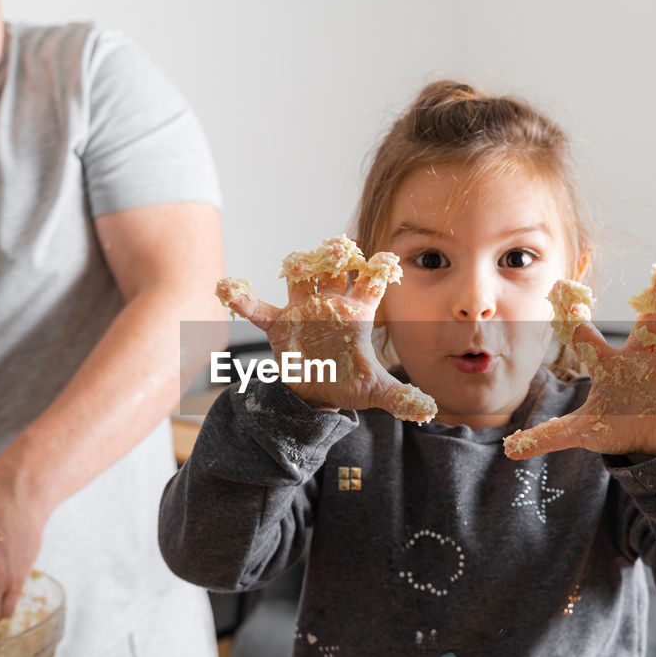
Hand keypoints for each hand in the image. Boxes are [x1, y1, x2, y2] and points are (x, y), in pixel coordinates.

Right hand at [216, 237, 435, 421]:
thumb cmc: (348, 385)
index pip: (372, 283)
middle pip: (335, 269)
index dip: (379, 269)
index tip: (386, 260)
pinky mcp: (279, 325)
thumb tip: (427, 409)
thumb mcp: (375, 391)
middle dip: (335, 255)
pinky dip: (242, 299)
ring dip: (297, 267)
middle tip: (338, 247)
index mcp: (358, 313)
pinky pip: (258, 309)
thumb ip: (400, 397)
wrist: (315, 398)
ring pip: (300, 278)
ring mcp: (303, 310)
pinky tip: (228, 288)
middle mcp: (331, 303)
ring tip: (296, 263)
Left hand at [505, 259, 655, 458]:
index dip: (576, 321)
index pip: (587, 339)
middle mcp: (640, 360)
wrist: (646, 443)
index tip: (566, 291)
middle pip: (650, 322)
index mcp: (609, 366)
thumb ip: (548, 436)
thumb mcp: (581, 432)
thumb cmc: (615, 424)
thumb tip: (510, 449)